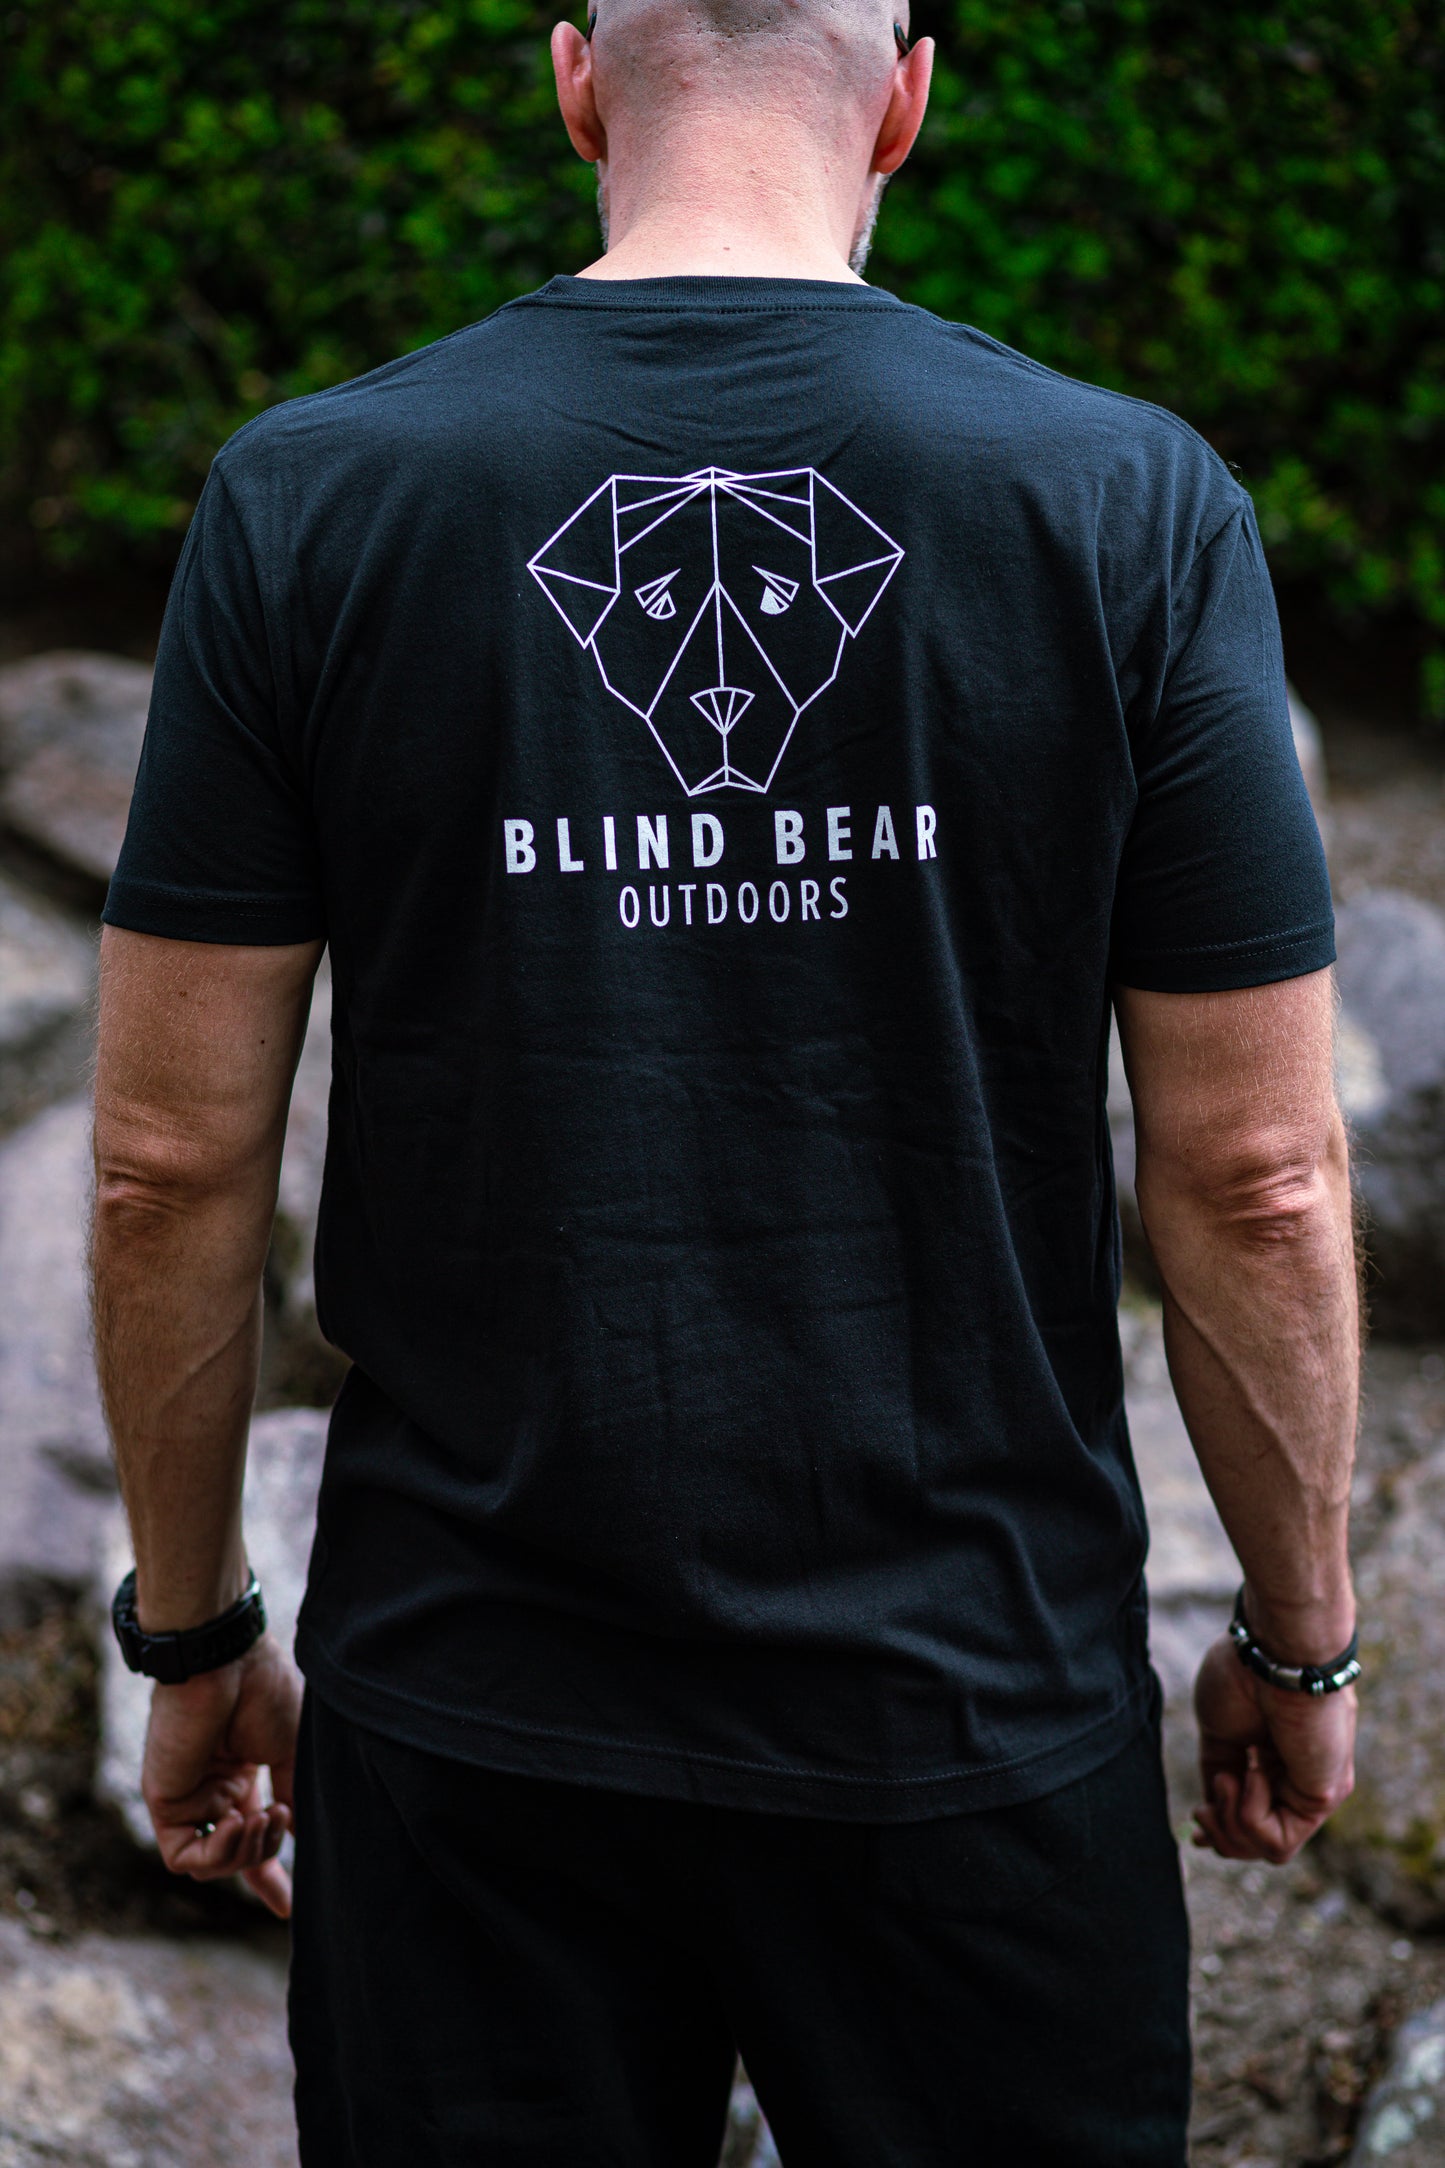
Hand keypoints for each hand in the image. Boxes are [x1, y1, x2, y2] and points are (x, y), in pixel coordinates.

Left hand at [141, 1632, 301, 1918]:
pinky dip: (215, 1854)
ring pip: (213, 1862)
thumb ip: (294, 1795)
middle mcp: (215, 1788)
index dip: (270, 1873)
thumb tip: (300, 1836)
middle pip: (234, 1854)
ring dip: (245, 1851)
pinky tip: (235, 1823)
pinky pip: (185, 1858)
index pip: (254, 1833)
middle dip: (263, 1861)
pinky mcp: (164, 1802)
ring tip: (262, 1817)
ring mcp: (189, 1797)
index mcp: (245, 1773)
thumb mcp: (294, 1749)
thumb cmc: (263, 1692)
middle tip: (282, 1822)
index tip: (288, 1905)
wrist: (226, 1663)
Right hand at [1192, 1634, 1355, 1863]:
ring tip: (1228, 1778)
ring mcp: (1312, 1789)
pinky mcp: (1322, 1797)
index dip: (1221, 1830)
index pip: (1252, 1815)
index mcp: (1273, 1759)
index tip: (1195, 1827)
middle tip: (1201, 1812)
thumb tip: (1211, 1810)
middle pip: (1257, 1841)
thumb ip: (1220, 1772)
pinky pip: (1278, 1840)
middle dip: (1221, 1834)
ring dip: (1231, 1822)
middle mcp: (1297, 1778)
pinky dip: (1250, 1813)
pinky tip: (1253, 1772)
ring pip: (1267, 1849)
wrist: (1271, 1654)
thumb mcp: (1219, 1732)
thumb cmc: (1243, 1676)